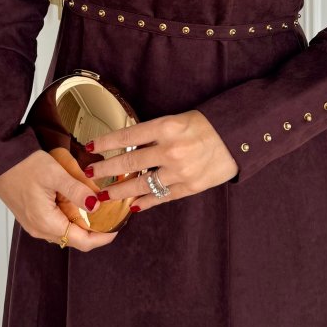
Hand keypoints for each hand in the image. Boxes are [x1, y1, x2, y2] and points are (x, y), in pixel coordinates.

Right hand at [0, 148, 118, 251]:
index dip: (103, 237)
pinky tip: (77, 203)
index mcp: (46, 223)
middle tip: (112, 216)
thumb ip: (77, 190)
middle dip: (96, 230)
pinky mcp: (32, 216)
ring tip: (98, 208)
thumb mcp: (55, 174)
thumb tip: (96, 204)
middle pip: (75, 239)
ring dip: (83, 224)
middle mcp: (40, 229)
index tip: (118, 228)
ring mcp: (35, 224)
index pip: (82, 241)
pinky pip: (56, 223)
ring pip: (66, 231)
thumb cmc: (23, 165)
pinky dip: (70, 218)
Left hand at [83, 109, 238, 211]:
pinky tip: (133, 206)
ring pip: (142, 184)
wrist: (238, 138)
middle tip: (89, 173)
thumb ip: (155, 133)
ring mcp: (180, 171)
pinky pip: (162, 197)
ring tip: (104, 195)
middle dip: (105, 169)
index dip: (106, 142)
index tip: (90, 147)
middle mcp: (170, 150)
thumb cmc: (207, 124)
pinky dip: (146, 202)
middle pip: (129, 161)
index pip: (128, 135)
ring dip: (120, 190)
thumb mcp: (178, 120)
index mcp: (167, 127)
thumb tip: (128, 145)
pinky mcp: (190, 187)